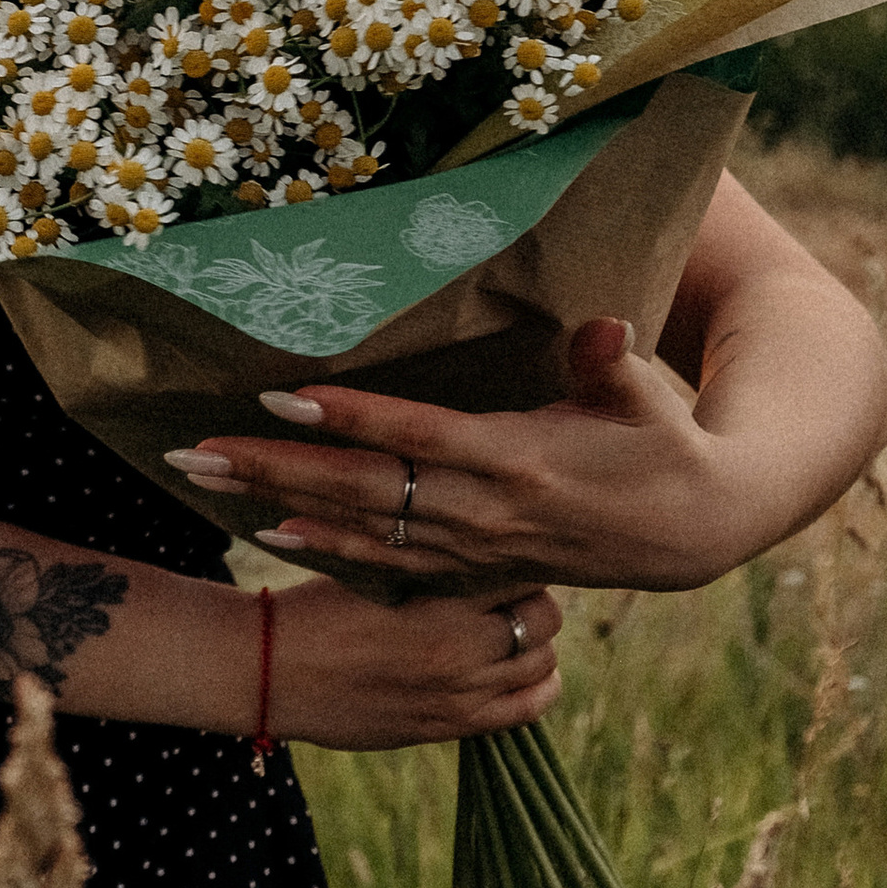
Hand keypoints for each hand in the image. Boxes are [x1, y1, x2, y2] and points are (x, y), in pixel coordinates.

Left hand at [169, 320, 758, 593]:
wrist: (690, 535)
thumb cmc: (664, 446)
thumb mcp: (646, 401)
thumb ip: (609, 363)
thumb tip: (604, 322)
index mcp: (519, 458)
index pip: (418, 437)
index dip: (353, 420)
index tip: (283, 397)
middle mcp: (485, 510)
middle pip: (364, 488)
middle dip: (276, 469)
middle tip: (196, 452)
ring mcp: (474, 545)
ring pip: (361, 528)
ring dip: (279, 505)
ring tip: (207, 484)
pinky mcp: (473, 566)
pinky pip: (386, 561)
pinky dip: (328, 548)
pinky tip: (273, 533)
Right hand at [251, 576, 561, 750]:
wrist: (273, 672)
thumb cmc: (317, 607)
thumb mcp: (374, 565)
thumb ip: (430, 558)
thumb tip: (478, 537)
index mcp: (439, 597)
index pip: (521, 568)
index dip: (517, 553)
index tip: (507, 547)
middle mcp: (461, 647)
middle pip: (544, 615)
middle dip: (534, 597)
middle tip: (512, 587)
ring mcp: (460, 693)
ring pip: (543, 662)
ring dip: (537, 641)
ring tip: (514, 626)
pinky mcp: (452, 726)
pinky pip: (527, 709)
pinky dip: (539, 686)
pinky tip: (527, 670)